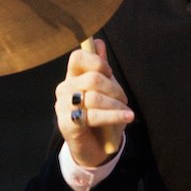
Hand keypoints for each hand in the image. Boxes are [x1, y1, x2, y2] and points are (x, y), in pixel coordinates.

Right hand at [55, 39, 133, 167]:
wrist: (94, 148)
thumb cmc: (101, 115)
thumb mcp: (105, 90)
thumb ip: (101, 68)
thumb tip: (98, 41)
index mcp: (72, 77)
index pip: (78, 57)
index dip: (97, 61)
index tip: (109, 72)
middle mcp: (64, 89)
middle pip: (93, 78)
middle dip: (115, 88)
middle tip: (124, 100)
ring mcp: (62, 107)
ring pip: (95, 97)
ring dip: (117, 105)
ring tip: (127, 112)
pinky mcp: (67, 124)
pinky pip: (94, 116)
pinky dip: (115, 116)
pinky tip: (128, 117)